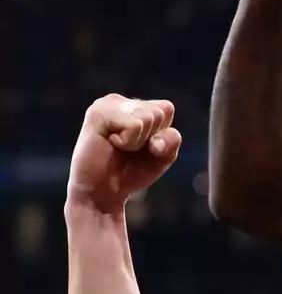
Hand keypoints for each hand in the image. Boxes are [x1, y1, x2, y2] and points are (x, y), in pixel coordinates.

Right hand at [67, 95, 181, 213]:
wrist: (103, 192)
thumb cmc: (131, 171)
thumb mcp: (163, 156)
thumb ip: (171, 140)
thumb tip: (156, 141)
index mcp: (134, 106)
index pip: (166, 108)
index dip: (161, 134)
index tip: (142, 147)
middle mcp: (119, 101)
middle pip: (161, 111)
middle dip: (150, 137)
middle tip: (128, 149)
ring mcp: (107, 104)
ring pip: (149, 117)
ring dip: (138, 142)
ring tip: (119, 147)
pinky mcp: (98, 113)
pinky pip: (135, 125)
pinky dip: (129, 142)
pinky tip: (111, 145)